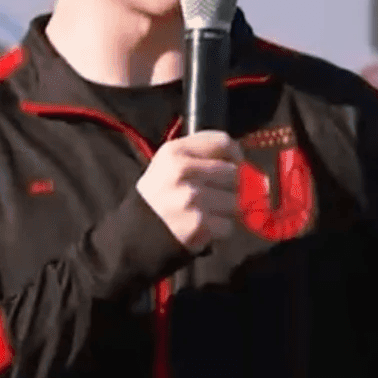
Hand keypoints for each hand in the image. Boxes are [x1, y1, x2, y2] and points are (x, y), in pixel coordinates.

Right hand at [136, 132, 241, 251]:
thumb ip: (202, 156)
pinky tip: (202, 228)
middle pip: (232, 173)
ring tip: (205, 213)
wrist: (133, 235)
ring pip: (234, 200)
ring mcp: (192, 198)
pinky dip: (219, 230)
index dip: (235, 154)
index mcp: (175, 151)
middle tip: (212, 195)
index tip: (235, 164)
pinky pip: (228, 225)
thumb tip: (244, 164)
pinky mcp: (199, 224)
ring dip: (225, 211)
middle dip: (228, 187)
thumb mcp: (168, 165)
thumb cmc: (159, 197)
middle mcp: (183, 171)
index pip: (222, 142)